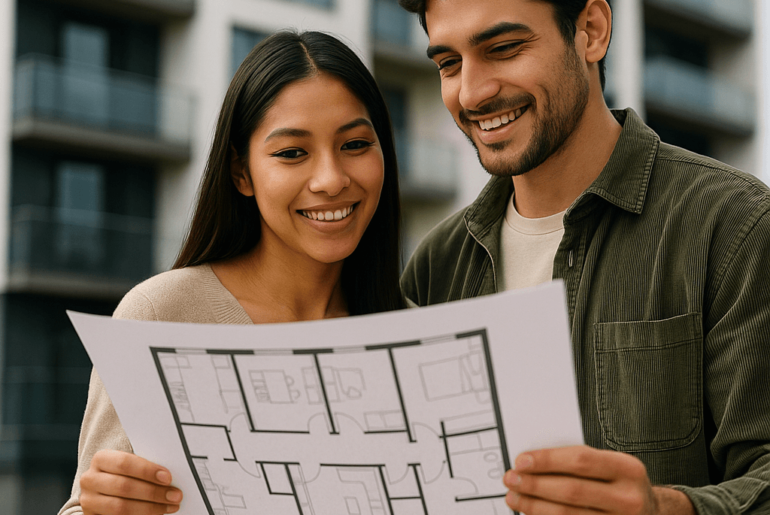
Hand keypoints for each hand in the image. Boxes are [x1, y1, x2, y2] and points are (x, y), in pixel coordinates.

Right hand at [80, 449, 182, 514]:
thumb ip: (144, 468)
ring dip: (149, 508)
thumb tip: (169, 477)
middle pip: (124, 486)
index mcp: (101, 459)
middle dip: (153, 492)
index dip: (147, 471)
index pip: (125, 463)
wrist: (104, 489)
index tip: (168, 478)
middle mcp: (90, 479)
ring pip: (120, 507)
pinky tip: (155, 514)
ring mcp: (88, 501)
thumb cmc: (124, 474)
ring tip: (169, 507)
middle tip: (175, 496)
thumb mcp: (130, 466)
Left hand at [503, 445, 694, 514]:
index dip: (547, 460)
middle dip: (534, 485)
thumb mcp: (612, 465)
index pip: (580, 461)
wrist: (654, 514)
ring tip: (514, 498)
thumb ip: (581, 462)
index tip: (521, 460)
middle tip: (511, 479)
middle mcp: (629, 498)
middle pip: (571, 491)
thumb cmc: (622, 484)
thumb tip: (533, 461)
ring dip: (534, 507)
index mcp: (628, 469)